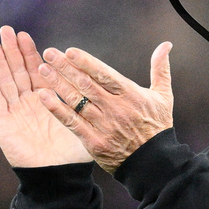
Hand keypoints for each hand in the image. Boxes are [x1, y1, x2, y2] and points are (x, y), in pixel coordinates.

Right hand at [0, 26, 91, 166]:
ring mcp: (15, 114)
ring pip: (5, 82)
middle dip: (11, 51)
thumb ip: (80, 98)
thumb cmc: (74, 153)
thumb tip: (90, 75)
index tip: (24, 35)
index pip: (36, 72)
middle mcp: (29, 105)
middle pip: (17, 73)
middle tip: (5, 30)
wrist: (59, 175)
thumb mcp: (80, 119)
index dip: (30, 54)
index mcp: (47, 102)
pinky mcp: (4, 126)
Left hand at [37, 42, 173, 172]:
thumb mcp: (163, 96)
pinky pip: (72, 123)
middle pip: (86, 85)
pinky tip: (43, 96)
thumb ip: (160, 69)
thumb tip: (165, 44)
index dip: (86, 62)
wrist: (154, 163)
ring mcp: (104, 126)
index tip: (69, 51)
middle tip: (49, 53)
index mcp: (130, 95)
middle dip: (66, 67)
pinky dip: (57, 109)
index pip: (104, 74)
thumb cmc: (158, 127)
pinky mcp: (94, 143)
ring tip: (42, 69)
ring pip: (76, 101)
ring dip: (58, 84)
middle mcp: (115, 109)